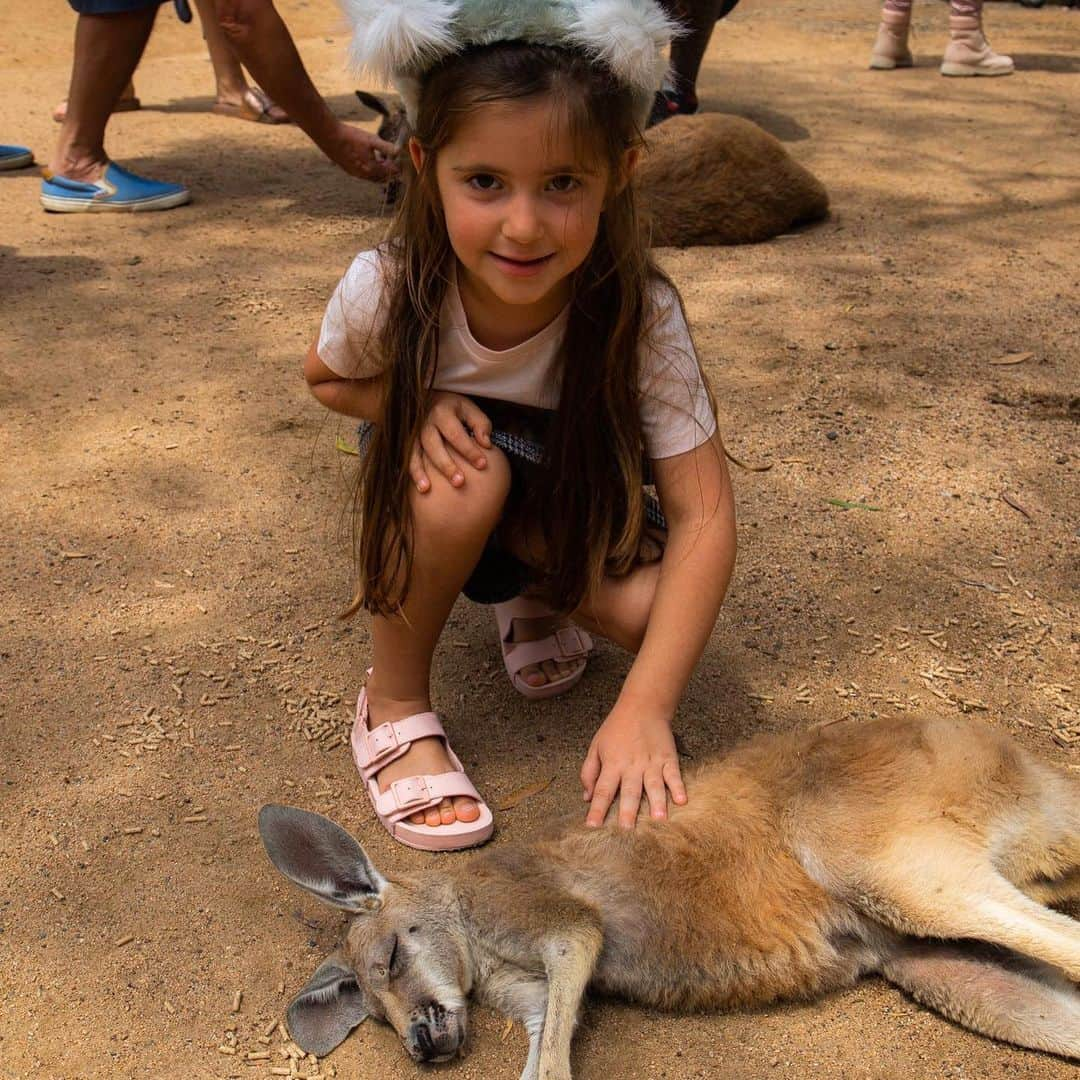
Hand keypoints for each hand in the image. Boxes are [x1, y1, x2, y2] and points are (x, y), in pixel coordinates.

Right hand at [323, 119, 399, 182]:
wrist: (330, 136)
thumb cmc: (351, 137)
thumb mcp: (372, 140)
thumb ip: (386, 147)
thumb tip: (399, 151)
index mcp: (372, 169)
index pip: (390, 172)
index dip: (397, 166)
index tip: (401, 160)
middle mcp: (364, 175)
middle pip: (382, 177)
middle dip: (389, 170)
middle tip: (394, 162)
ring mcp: (356, 174)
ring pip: (373, 177)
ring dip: (379, 170)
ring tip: (382, 159)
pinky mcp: (349, 170)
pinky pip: (364, 174)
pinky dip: (370, 169)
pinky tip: (369, 159)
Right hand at [409, 392, 491, 492]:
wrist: (431, 400)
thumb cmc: (456, 409)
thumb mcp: (470, 409)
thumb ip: (480, 424)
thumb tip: (486, 444)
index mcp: (442, 413)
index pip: (456, 434)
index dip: (469, 450)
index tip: (482, 464)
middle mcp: (425, 423)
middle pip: (434, 445)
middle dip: (446, 465)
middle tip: (459, 482)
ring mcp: (415, 434)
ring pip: (415, 453)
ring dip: (421, 472)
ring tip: (427, 489)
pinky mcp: (409, 443)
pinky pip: (409, 459)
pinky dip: (414, 473)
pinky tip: (422, 489)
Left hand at [580, 705, 686, 828]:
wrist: (642, 706)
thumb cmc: (616, 728)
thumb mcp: (595, 746)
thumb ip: (589, 772)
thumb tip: (587, 797)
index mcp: (612, 764)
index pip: (603, 791)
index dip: (597, 809)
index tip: (592, 827)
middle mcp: (631, 766)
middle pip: (629, 791)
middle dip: (627, 811)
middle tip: (627, 831)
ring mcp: (651, 762)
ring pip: (653, 785)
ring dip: (656, 803)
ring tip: (659, 820)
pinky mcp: (668, 758)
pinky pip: (674, 774)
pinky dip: (678, 787)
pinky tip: (682, 800)